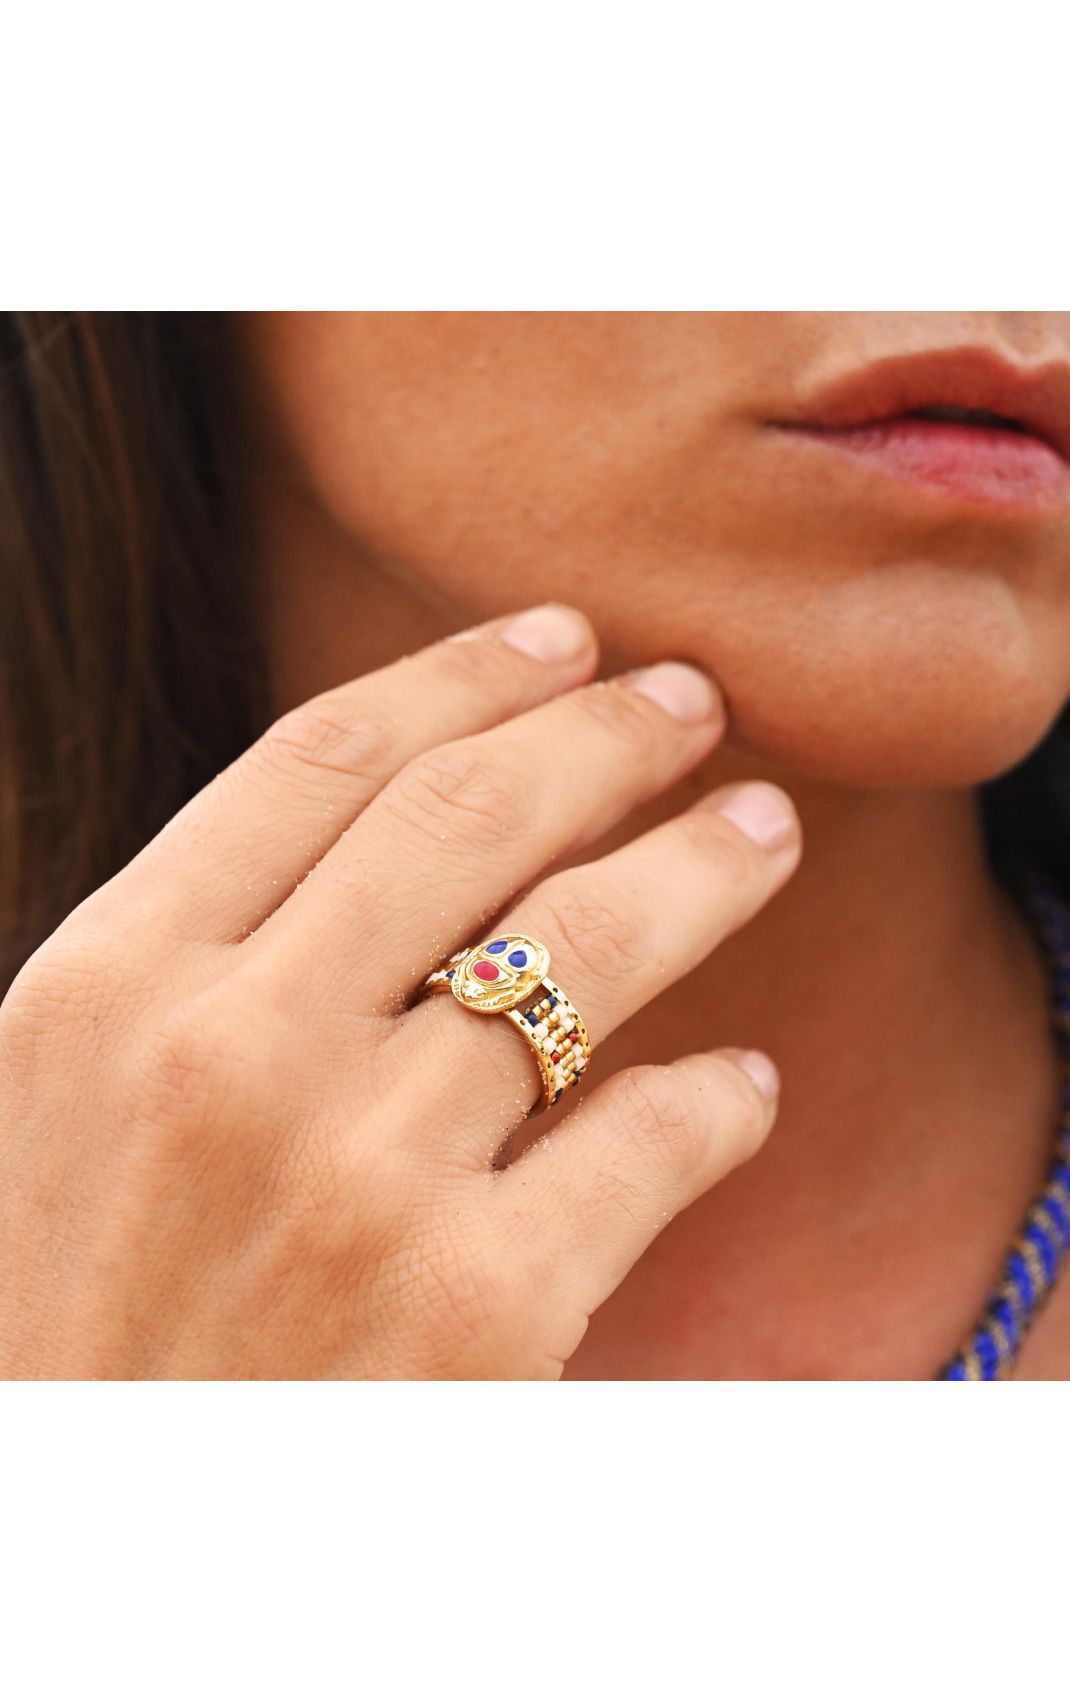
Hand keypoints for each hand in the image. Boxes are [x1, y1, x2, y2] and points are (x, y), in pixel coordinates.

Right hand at [0, 604, 800, 1377]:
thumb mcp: (65, 1109)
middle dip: (605, 733)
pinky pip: (648, 1142)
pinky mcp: (481, 1315)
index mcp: (107, 986)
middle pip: (468, 818)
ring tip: (766, 828)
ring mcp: (361, 1179)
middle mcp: (231, 1054)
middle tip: (692, 699)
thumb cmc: (68, 1328)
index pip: (320, 760)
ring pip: (583, 947)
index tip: (560, 636)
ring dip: (703, 866)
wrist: (80, 1578)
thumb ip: (201, 965)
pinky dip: (716, 1101)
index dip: (464, 675)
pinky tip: (740, 1086)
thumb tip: (388, 839)